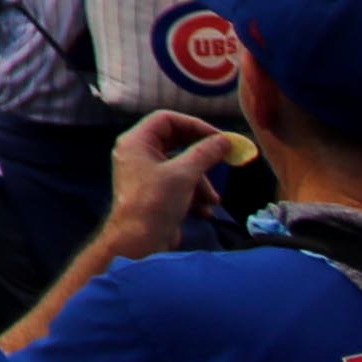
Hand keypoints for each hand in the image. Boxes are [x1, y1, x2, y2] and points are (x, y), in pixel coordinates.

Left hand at [100, 110, 230, 251]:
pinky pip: (178, 184)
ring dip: (201, 182)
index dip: (195, 125)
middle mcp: (138, 154)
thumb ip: (206, 153)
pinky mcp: (155, 193)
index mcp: (136, 141)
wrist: (139, 242)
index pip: (167, 120)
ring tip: (213, 200)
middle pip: (176, 142)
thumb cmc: (156, 202)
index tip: (219, 138)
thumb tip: (225, 140)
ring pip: (181, 166)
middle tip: (224, 159)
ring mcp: (145, 174)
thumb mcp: (185, 174)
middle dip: (202, 156)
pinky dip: (193, 195)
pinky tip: (204, 211)